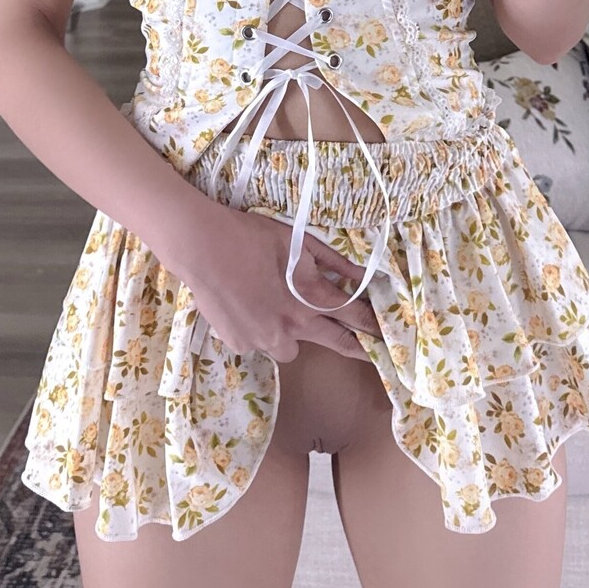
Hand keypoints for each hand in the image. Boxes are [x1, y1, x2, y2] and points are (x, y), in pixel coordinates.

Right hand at [169, 194, 384, 363]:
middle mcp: (292, 327)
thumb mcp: (297, 241)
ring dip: (291, 334)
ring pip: (290, 348)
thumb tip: (363, 273)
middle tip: (366, 350)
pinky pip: (259, 343)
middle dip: (354, 346)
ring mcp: (264, 340)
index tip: (386, 333)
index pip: (353, 317)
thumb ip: (332, 261)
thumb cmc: (251, 236)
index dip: (373, 326)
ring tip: (276, 309)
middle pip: (334, 342)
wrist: (202, 247)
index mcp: (310, 298)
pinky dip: (258, 330)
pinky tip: (246, 307)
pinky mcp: (240, 344)